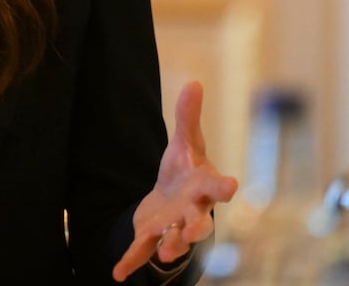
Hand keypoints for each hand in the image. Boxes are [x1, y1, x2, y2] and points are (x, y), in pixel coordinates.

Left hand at [112, 81, 238, 281]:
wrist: (173, 199)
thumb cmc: (185, 171)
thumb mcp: (186, 143)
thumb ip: (188, 117)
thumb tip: (194, 82)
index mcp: (203, 187)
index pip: (216, 187)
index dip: (223, 187)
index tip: (231, 186)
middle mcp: (192, 212)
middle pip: (199, 222)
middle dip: (196, 228)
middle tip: (194, 232)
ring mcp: (172, 227)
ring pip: (174, 240)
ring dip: (170, 246)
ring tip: (164, 252)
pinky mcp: (151, 236)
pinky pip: (141, 251)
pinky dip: (130, 262)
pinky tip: (117, 274)